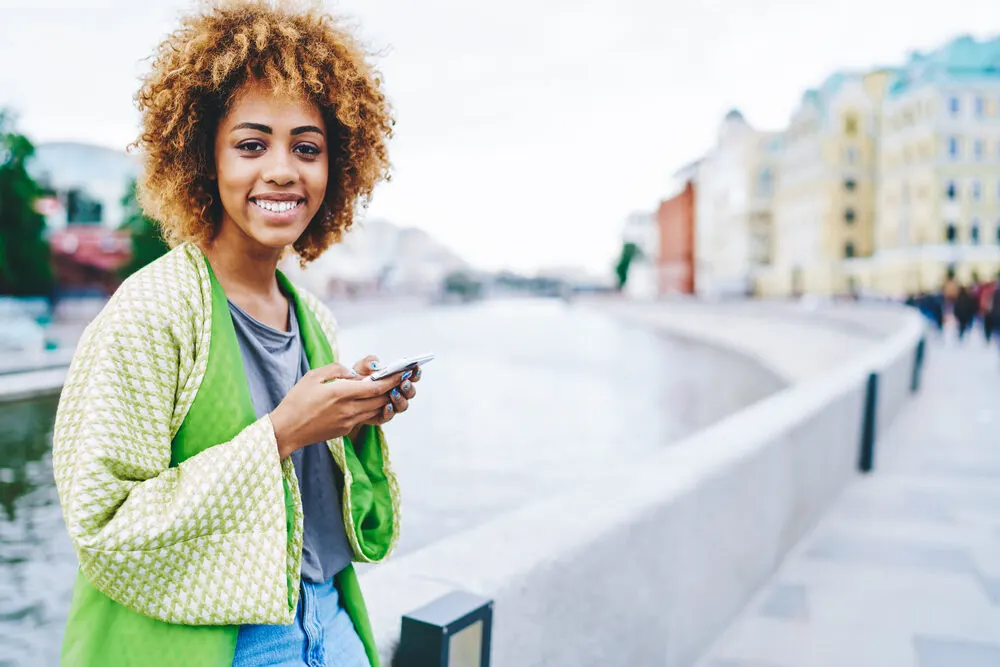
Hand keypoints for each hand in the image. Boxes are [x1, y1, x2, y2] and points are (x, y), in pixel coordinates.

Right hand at [269, 361, 405, 458]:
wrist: (286, 430)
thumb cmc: (296, 400)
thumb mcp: (313, 376)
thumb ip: (336, 370)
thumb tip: (353, 373)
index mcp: (340, 393)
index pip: (375, 388)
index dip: (391, 380)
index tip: (402, 372)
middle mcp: (348, 409)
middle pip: (380, 400)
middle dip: (392, 389)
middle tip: (400, 379)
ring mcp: (348, 422)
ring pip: (375, 410)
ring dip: (384, 400)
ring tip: (389, 389)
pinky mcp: (345, 430)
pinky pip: (365, 418)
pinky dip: (371, 409)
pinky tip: (369, 401)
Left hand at [349, 355, 421, 433]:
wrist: (347, 397)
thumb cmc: (357, 379)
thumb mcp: (360, 367)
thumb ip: (368, 362)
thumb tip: (375, 364)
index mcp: (397, 379)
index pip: (412, 376)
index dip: (415, 373)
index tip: (414, 368)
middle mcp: (399, 393)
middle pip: (410, 392)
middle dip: (408, 387)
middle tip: (403, 382)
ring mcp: (392, 405)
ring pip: (403, 405)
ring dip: (400, 399)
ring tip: (393, 393)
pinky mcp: (382, 416)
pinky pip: (389, 416)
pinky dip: (389, 411)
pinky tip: (386, 406)